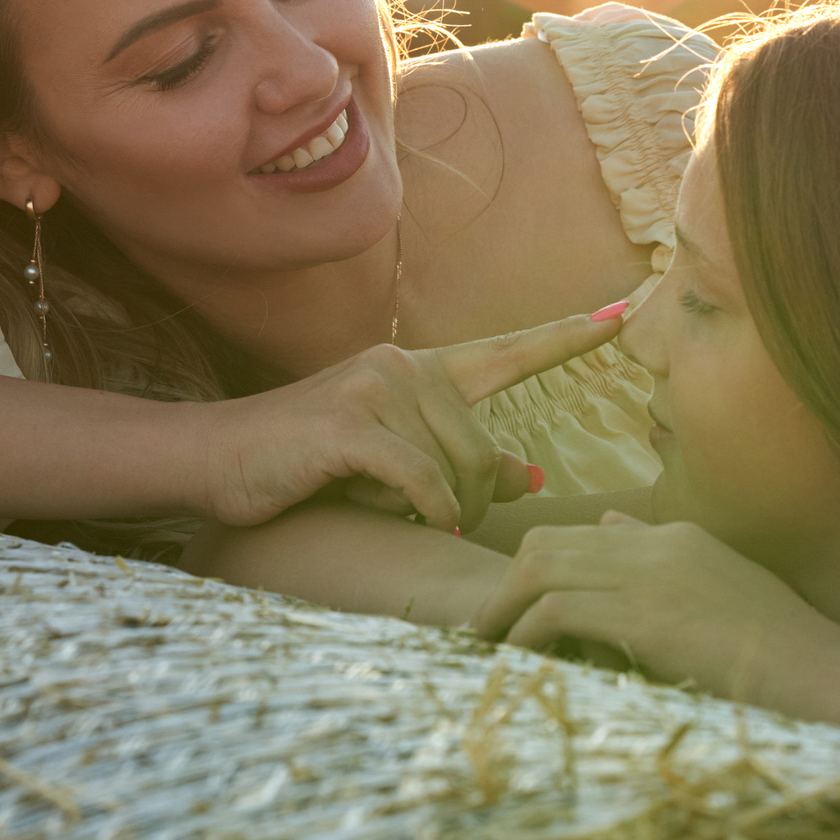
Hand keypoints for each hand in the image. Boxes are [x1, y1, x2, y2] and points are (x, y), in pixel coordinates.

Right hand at [195, 311, 622, 529]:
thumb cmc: (306, 466)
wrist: (216, 459)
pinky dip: (427, 505)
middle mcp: (404, 367)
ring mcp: (375, 390)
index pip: (508, 351)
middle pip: (486, 447)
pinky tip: (422, 519)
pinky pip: (420, 476)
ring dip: (443, 508)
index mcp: (420, 372)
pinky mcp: (349, 425)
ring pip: (458, 467)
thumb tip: (532, 476)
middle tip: (438, 520)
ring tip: (402, 515)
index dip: (566, 339)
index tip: (623, 318)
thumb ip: (462, 463)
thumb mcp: (392, 463)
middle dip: (475, 500)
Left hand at [468, 513, 839, 697]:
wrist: (822, 674)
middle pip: (547, 543)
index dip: (539, 571)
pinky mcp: (644, 615)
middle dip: (506, 586)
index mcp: (676, 537)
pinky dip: (525, 634)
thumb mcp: (723, 592)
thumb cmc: (780, 651)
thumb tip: (611, 529)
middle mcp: (657, 544)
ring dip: (504, 610)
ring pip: (541, 568)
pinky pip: (556, 610)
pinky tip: (515, 664)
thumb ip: (666, 562)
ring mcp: (650, 575)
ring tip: (484, 650)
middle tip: (483, 630)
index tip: (514, 612)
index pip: (582, 536)